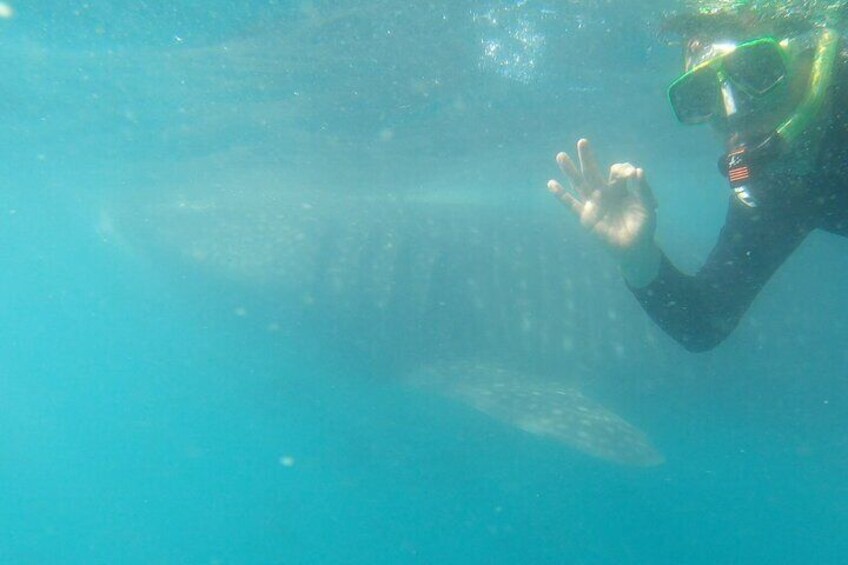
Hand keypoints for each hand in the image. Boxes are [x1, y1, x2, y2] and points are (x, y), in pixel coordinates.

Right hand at [547, 138, 660, 285]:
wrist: (635, 248)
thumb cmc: (643, 226)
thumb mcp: (647, 205)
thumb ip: (643, 188)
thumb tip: (637, 170)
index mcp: (620, 188)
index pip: (617, 170)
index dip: (623, 169)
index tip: (631, 175)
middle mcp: (605, 193)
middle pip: (593, 172)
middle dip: (587, 157)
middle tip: (582, 142)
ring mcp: (594, 204)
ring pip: (579, 184)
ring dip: (570, 170)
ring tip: (561, 156)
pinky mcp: (586, 217)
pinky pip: (571, 204)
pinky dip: (561, 195)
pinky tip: (551, 184)